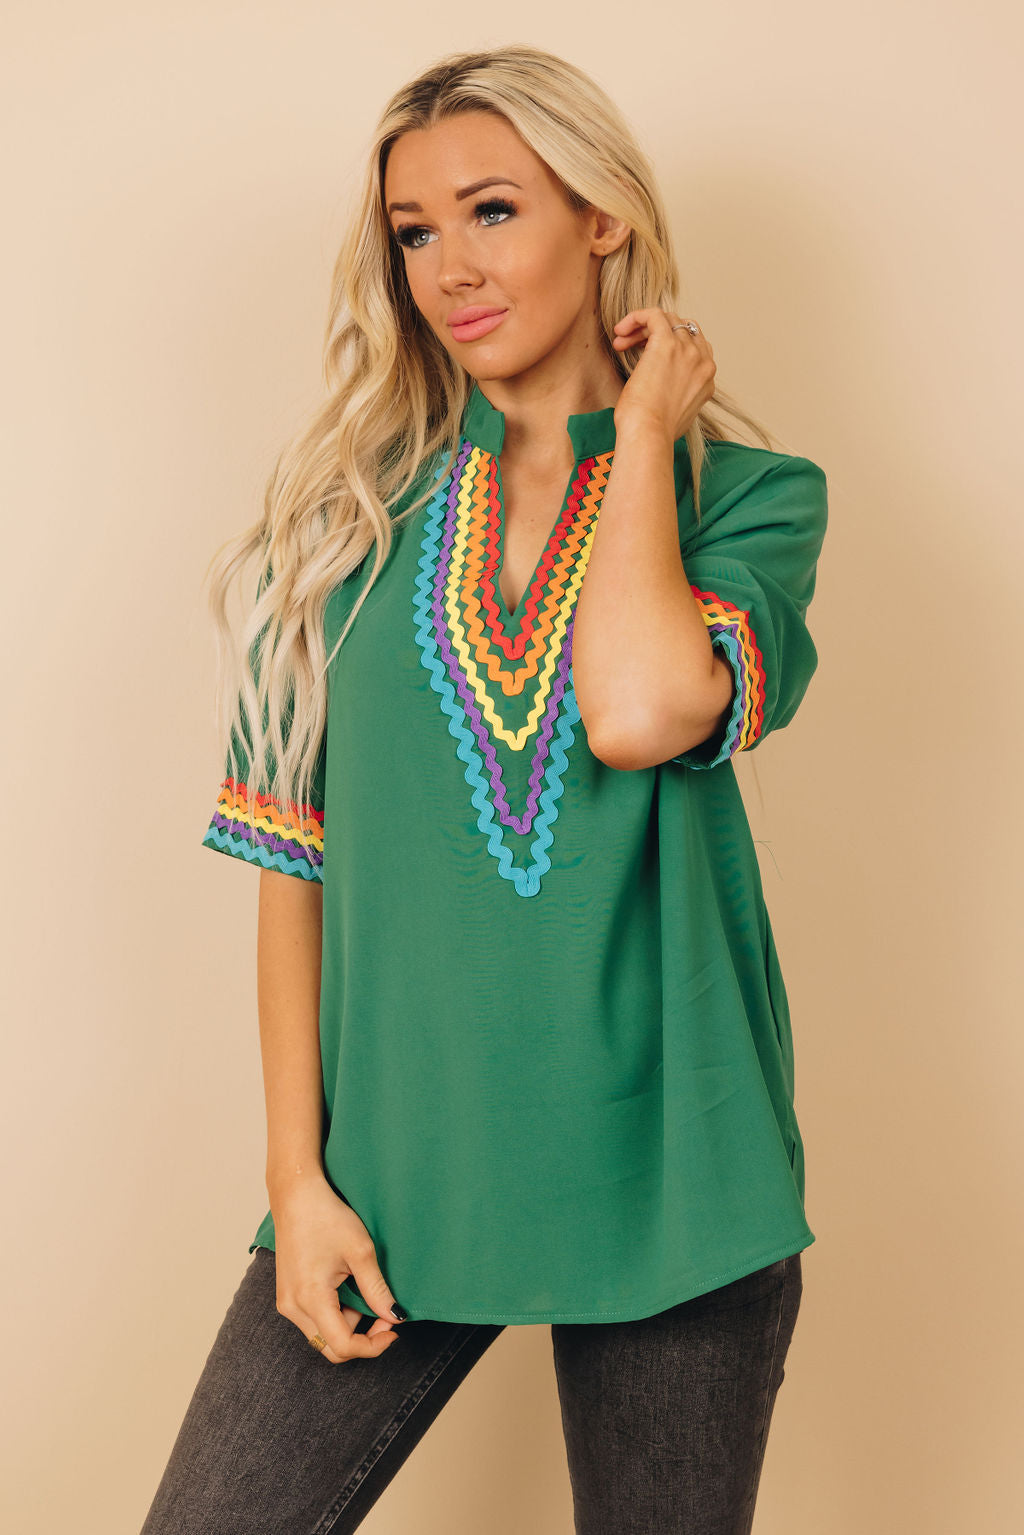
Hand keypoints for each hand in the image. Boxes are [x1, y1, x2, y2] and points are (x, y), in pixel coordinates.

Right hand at [270, 1173, 405, 1363]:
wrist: (296, 1195)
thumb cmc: (327, 1217)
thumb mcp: (360, 1252)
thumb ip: (377, 1289)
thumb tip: (395, 1317)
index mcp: (311, 1298)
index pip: (343, 1345)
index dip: (373, 1346)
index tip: (394, 1330)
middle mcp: (293, 1307)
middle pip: (330, 1348)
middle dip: (362, 1339)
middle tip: (385, 1316)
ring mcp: (286, 1302)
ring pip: (322, 1335)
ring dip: (348, 1325)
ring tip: (364, 1291)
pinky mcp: (286, 1295)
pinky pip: (312, 1320)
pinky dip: (334, 1315)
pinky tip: (346, 1288)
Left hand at [610, 307, 716, 443]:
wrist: (649, 435)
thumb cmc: (654, 432)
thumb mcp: (675, 414)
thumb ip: (678, 396)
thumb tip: (663, 392)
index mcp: (706, 379)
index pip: (695, 347)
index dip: (670, 346)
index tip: (646, 358)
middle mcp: (703, 362)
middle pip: (683, 330)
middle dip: (656, 334)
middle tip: (630, 347)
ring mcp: (688, 351)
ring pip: (668, 320)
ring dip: (642, 328)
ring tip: (621, 343)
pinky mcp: (667, 343)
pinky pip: (654, 314)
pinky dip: (636, 317)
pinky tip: (620, 330)